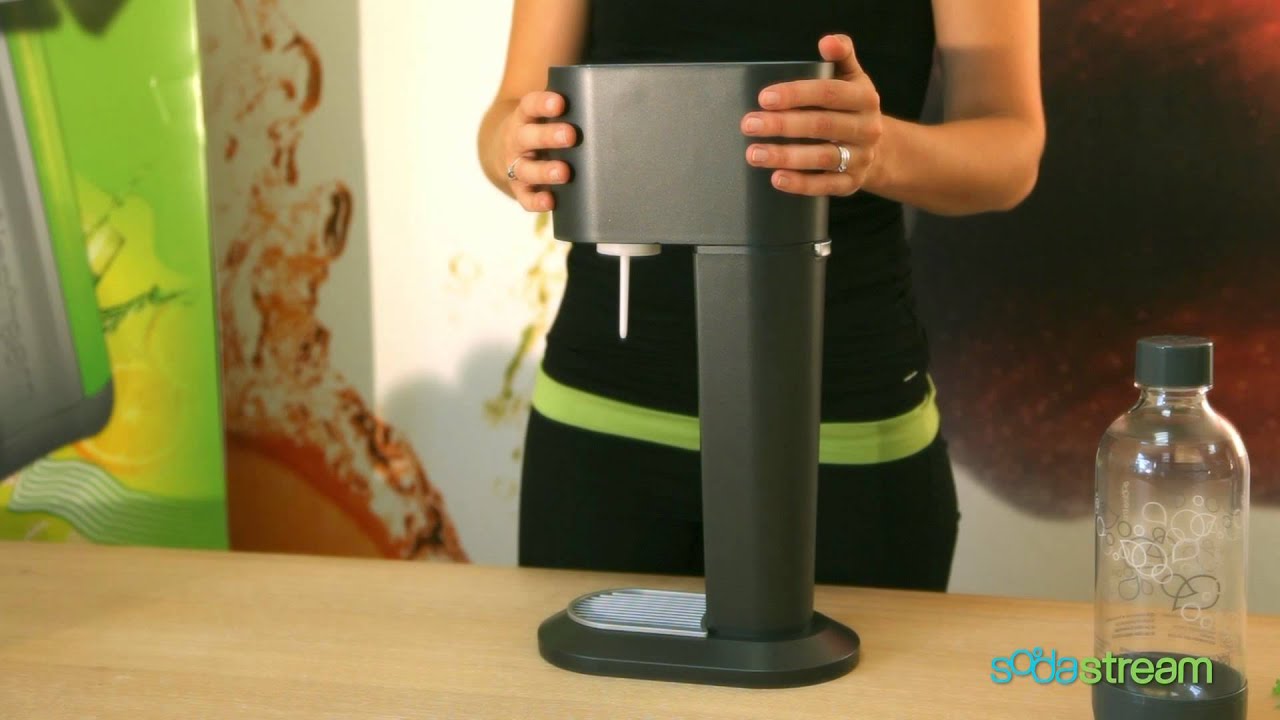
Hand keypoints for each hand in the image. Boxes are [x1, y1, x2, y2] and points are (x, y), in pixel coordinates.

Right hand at [503, 91, 575, 211]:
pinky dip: (537, 201)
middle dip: (549, 136)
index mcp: (525, 117)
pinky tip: (551, 201)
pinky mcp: (518, 188)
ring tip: (564, 172)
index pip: (530, 105)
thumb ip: (570, 110)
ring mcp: (515, 165)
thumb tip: (614, 102)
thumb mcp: (547, 115)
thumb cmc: (541, 128)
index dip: (543, 103)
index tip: (560, 102)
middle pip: (528, 136)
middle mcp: (517, 140)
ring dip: (545, 171)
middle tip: (571, 135)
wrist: (505, 148)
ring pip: (527, 169)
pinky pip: (525, 197)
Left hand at [741, 34, 882, 196]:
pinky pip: (825, 186)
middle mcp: (866, 128)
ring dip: (785, 156)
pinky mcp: (851, 183)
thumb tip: (827, 41)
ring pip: (822, 158)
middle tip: (748, 124)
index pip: (829, 93)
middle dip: (782, 125)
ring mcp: (860, 158)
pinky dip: (801, 184)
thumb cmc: (853, 108)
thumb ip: (841, 56)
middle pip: (822, 126)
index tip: (764, 97)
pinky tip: (776, 178)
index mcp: (865, 98)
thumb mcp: (852, 79)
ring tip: (753, 154)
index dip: (796, 94)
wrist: (883, 150)